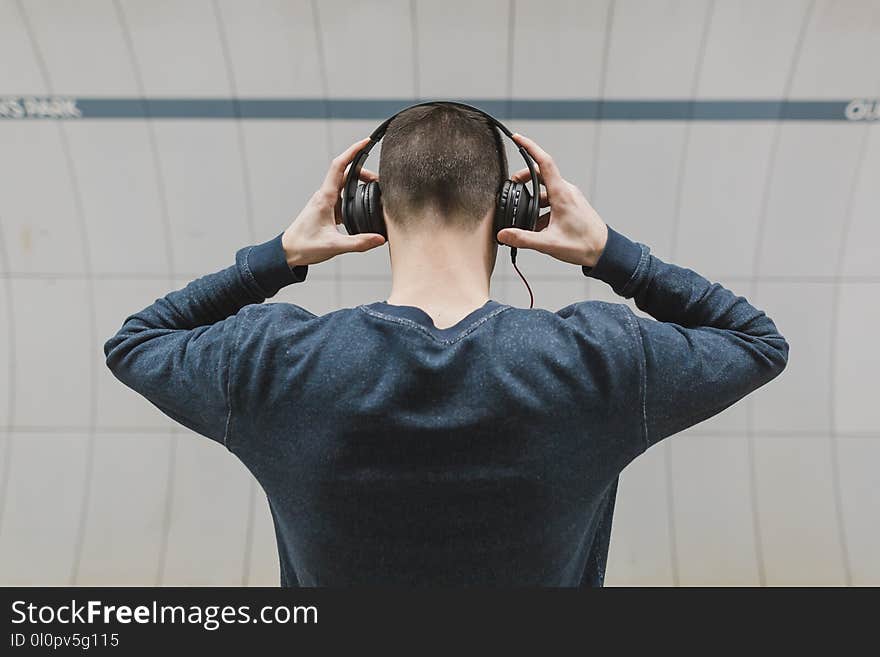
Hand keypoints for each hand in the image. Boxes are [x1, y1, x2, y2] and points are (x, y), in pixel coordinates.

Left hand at [282, 138, 385, 266]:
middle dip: (364, 172)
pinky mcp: (327, 210)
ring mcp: (325, 202)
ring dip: (360, 184)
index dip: (353, 151)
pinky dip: (355, 196)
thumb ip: (358, 242)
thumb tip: (379, 239)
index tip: (365, 142)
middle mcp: (325, 196)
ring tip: (375, 191)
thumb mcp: (334, 246)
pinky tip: (363, 205)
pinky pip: (343, 197)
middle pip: (346, 174)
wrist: (288, 252)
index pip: (339, 166)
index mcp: (325, 198)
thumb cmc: (304, 246)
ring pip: (345, 185)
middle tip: (380, 181)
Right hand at [496, 133, 607, 267]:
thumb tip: (504, 234)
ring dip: (532, 198)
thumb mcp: (549, 243)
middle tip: (512, 187)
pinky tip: (536, 226)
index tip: (517, 138)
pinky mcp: (571, 205)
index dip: (530, 147)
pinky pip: (552, 201)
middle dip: (524, 179)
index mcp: (561, 194)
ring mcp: (570, 198)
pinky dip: (541, 208)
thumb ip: (524, 239)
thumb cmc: (583, 245)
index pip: (544, 162)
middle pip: (541, 175)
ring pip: (545, 191)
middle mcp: (566, 191)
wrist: (604, 251)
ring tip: (522, 215)